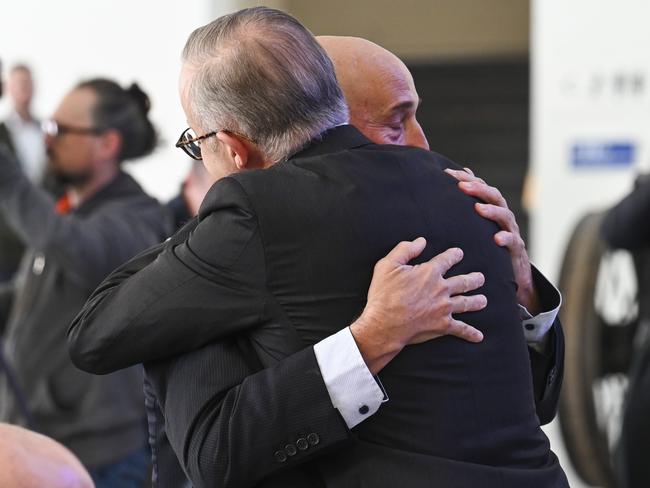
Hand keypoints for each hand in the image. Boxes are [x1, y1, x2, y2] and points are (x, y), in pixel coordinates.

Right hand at [350, 238, 485, 373]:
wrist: (385, 323)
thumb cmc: (384, 294)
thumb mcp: (388, 265)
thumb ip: (405, 250)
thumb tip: (421, 241)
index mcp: (430, 272)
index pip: (447, 260)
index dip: (454, 255)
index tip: (459, 253)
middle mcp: (441, 289)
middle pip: (464, 282)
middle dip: (474, 279)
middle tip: (480, 278)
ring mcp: (444, 308)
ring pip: (466, 303)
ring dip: (476, 301)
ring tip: (483, 300)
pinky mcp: (442, 326)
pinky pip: (461, 329)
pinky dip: (470, 333)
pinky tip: (478, 336)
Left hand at [444, 167, 539, 313]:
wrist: (514, 271)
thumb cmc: (491, 244)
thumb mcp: (479, 223)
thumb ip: (471, 202)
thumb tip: (461, 176)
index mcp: (492, 208)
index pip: (481, 187)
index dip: (466, 179)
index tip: (448, 174)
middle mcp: (503, 216)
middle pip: (494, 196)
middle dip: (478, 189)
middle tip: (461, 186)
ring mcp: (511, 231)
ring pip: (505, 216)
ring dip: (492, 211)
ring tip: (478, 209)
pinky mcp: (516, 249)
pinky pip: (513, 242)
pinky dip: (505, 238)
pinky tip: (496, 239)